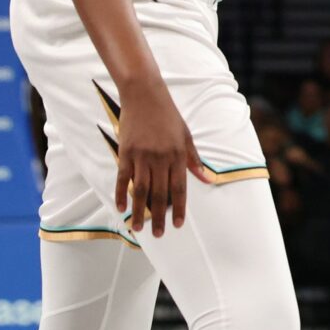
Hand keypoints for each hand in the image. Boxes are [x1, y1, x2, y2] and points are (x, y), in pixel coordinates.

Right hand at [111, 82, 208, 237]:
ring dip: (140, 211)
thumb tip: (207, 180)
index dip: (180, 208)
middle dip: (160, 216)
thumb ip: (195, 160)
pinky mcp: (126, 152)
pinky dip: (122, 193)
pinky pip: (123, 177)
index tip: (178, 225)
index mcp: (177, 155)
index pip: (180, 188)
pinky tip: (122, 207)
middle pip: (160, 193)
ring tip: (139, 229)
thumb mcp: (186, 136)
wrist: (145, 94)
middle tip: (158, 235)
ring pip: (141, 189)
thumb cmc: (168, 116)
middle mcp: (160, 158)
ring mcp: (142, 155)